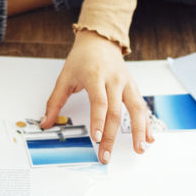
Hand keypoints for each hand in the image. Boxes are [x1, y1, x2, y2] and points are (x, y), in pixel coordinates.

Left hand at [40, 30, 154, 162]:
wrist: (100, 41)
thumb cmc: (82, 58)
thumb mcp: (65, 77)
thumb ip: (55, 101)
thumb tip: (46, 122)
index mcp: (95, 76)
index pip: (99, 102)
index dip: (98, 121)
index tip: (97, 138)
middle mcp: (114, 80)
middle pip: (115, 111)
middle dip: (111, 136)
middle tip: (106, 155)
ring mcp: (126, 83)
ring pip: (136, 109)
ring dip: (139, 131)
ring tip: (139, 149)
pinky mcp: (133, 87)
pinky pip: (142, 106)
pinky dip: (147, 123)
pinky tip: (149, 138)